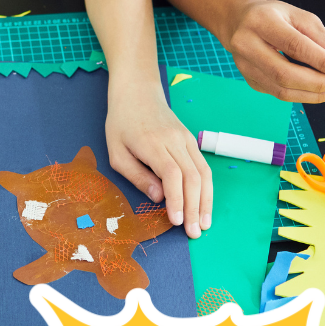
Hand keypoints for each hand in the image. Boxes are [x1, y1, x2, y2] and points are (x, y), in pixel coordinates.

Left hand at [106, 85, 211, 238]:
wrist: (137, 92)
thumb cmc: (121, 124)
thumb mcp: (117, 152)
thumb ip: (137, 176)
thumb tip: (159, 198)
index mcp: (152, 144)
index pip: (172, 175)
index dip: (176, 200)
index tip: (176, 221)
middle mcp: (174, 141)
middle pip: (192, 177)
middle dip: (194, 207)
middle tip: (194, 232)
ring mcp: (186, 139)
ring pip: (203, 172)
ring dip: (206, 201)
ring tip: (204, 224)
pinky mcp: (191, 140)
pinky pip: (203, 166)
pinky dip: (207, 188)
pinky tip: (205, 205)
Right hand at [220, 0, 324, 102]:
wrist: (236, 22)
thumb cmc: (271, 16)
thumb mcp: (298, 16)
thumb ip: (320, 38)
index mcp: (262, 23)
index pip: (295, 46)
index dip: (322, 61)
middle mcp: (247, 46)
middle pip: (285, 74)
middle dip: (318, 83)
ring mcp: (245, 66)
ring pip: (280, 90)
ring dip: (311, 94)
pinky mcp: (249, 80)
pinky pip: (277, 93)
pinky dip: (301, 95)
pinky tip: (318, 91)